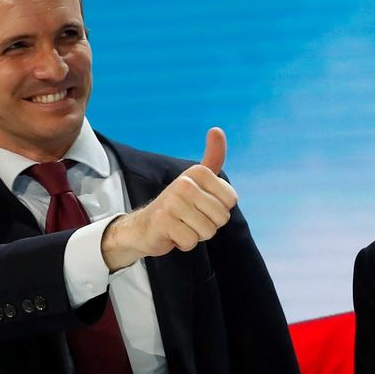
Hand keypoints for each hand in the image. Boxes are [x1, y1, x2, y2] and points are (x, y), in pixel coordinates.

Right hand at [102, 128, 237, 271]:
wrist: (143, 226)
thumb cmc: (177, 204)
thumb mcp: (197, 179)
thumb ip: (212, 158)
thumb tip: (217, 129)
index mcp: (198, 172)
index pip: (231, 201)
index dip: (219, 210)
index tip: (201, 206)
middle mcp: (185, 183)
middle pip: (221, 217)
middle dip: (209, 224)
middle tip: (190, 218)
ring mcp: (173, 202)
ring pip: (207, 231)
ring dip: (196, 234)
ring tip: (182, 225)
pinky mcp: (163, 222)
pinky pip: (191, 241)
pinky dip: (184, 243)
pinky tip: (173, 234)